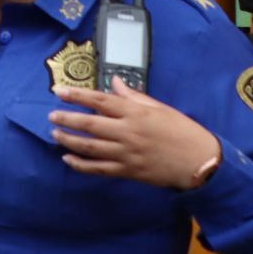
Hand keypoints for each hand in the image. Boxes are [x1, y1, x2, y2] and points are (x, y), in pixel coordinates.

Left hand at [48, 79, 223, 189]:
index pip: (100, 100)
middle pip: (89, 123)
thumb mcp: (160, 108)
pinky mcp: (128, 171)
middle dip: (67, 118)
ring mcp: (126, 153)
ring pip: (89, 146)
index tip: (59, 92)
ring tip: (55, 134)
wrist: (200, 161)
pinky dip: (80, 165)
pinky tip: (68, 159)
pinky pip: (98, 168)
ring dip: (69, 140)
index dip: (77, 95)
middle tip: (52, 115)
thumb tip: (115, 82)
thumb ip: (133, 96)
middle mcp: (128, 132)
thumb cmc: (182, 131)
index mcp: (136, 113)